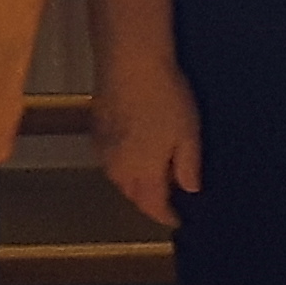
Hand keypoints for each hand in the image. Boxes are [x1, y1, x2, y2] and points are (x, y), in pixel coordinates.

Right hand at [91, 58, 201, 229]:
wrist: (130, 64)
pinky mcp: (95, 130)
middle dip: (150, 201)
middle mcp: (117, 170)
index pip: (153, 206)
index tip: (178, 220)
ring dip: (136, 182)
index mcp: (142, 174)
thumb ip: (188, 166)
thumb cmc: (166, 100)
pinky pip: (111, 158)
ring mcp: (102, 150)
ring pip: (120, 178)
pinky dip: (125, 162)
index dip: (166, 215)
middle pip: (134, 195)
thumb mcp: (188, 135)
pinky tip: (136, 152)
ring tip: (154, 178)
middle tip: (168, 199)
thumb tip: (190, 190)